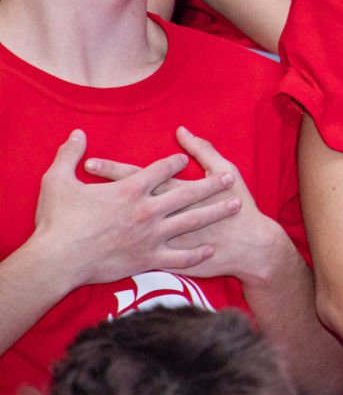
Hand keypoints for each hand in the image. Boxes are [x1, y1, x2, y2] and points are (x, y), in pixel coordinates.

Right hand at [32, 130, 239, 288]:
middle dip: (211, 183)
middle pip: (187, 192)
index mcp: (130, 189)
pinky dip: (196, 253)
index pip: (160, 169)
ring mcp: (151, 236)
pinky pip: (179, 257)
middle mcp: (147, 210)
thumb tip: (76, 133)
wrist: (56, 261)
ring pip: (192, 221)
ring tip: (235, 205)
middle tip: (230, 179)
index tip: (184, 158)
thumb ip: (69, 154)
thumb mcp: (57, 181)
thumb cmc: (56, 222)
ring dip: (215, 212)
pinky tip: (209, 249)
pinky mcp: (148, 259)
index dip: (174, 162)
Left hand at [85, 128, 292, 283]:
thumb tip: (182, 131)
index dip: (113, 170)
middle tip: (71, 187)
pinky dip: (117, 253)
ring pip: (124, 229)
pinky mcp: (165, 260)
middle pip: (126, 201)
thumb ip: (203, 150)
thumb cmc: (239, 206)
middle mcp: (166, 215)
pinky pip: (136, 257)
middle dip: (98, 192)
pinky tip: (97, 251)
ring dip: (102, 221)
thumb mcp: (227, 171)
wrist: (251, 247)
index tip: (88, 163)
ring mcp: (164, 240)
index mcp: (178, 192)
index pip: (138, 177)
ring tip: (79, 214)